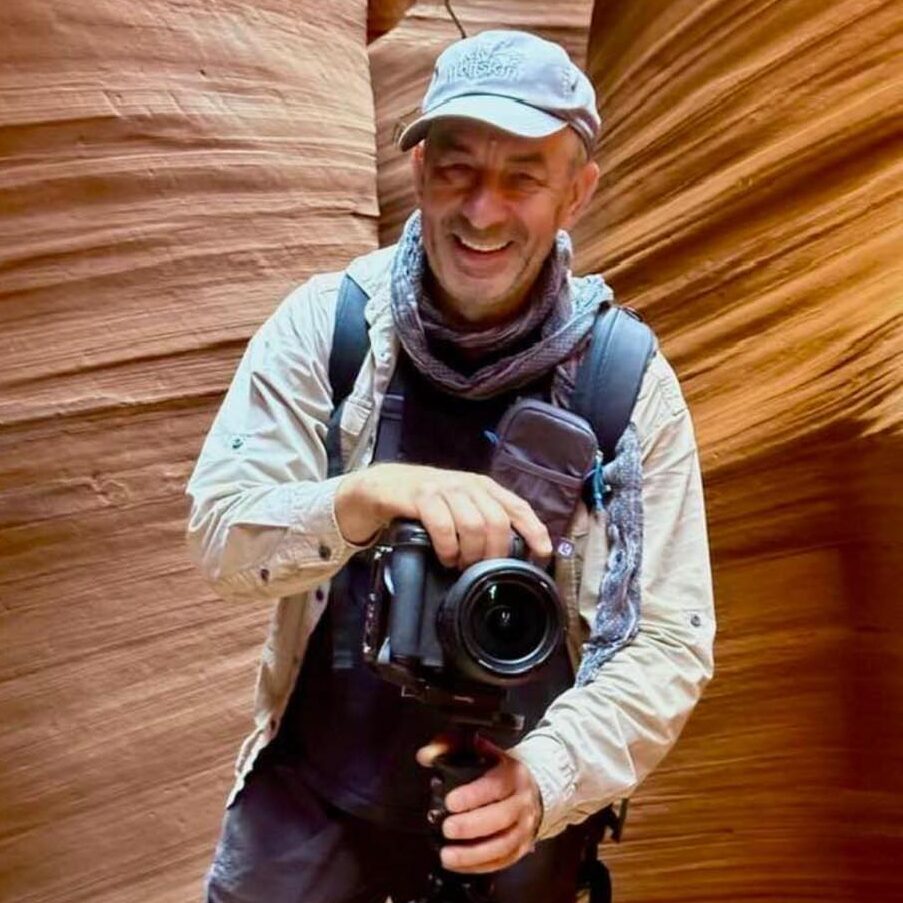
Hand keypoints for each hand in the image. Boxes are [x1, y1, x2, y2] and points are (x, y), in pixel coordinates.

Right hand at [335, 463, 551, 568]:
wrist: (381, 487)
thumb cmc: (425, 503)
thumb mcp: (459, 507)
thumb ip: (482, 522)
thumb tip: (511, 555)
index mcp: (484, 488)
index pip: (518, 507)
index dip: (534, 530)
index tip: (542, 553)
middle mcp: (468, 485)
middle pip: (498, 522)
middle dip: (494, 554)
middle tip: (483, 571)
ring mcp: (445, 489)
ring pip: (474, 526)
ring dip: (470, 554)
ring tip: (460, 565)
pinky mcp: (422, 496)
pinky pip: (444, 526)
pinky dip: (448, 548)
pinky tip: (444, 556)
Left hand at [417, 735, 542, 873]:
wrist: (531, 786)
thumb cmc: (498, 768)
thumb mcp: (477, 748)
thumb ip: (449, 746)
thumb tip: (426, 755)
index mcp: (512, 774)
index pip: (495, 785)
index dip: (473, 795)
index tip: (451, 801)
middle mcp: (522, 801)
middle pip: (501, 818)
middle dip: (471, 826)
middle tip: (447, 828)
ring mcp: (524, 826)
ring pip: (503, 845)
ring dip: (474, 854)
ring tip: (447, 855)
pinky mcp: (521, 847)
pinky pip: (502, 861)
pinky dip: (479, 866)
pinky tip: (458, 864)